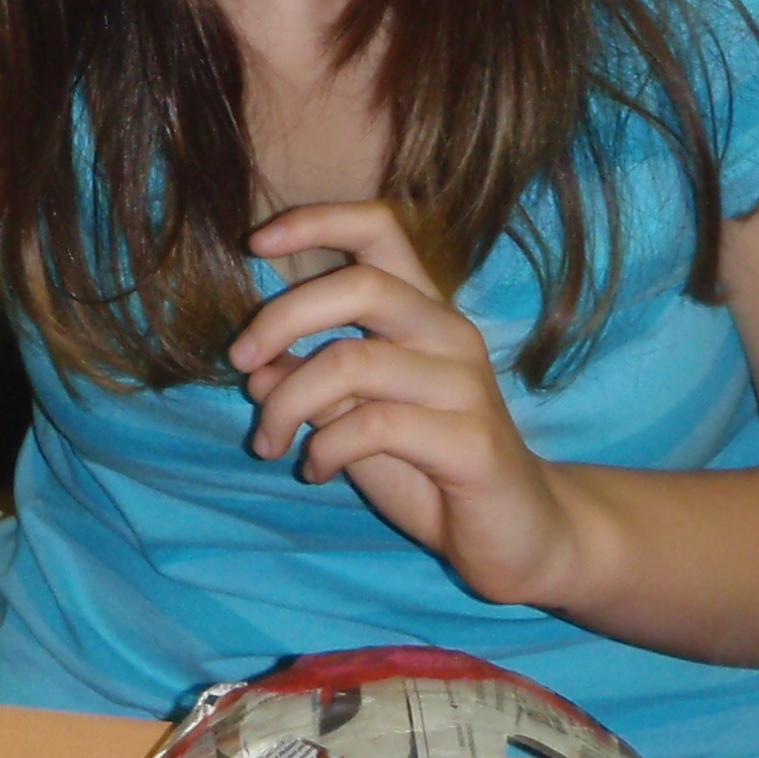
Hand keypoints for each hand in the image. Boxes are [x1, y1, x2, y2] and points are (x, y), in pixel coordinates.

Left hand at [230, 200, 589, 608]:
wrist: (519, 535)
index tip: (254, 242)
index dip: (316, 222)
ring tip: (268, 443)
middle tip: (239, 359)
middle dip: (280, 317)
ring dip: (286, 403)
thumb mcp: (356, 420)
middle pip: (360, 285)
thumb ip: (313, 386)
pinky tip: (316, 470)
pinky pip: (372, 425)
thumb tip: (254, 366)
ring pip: (350, 361)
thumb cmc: (432, 468)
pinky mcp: (470, 440)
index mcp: (424, 313)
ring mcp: (465, 384)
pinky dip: (324, 448)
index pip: (381, 230)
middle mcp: (450, 334)